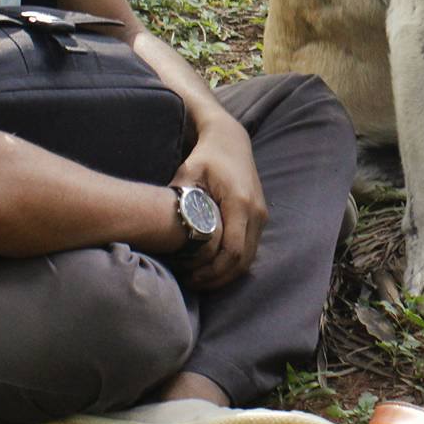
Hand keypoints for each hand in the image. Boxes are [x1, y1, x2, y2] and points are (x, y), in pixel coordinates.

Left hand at [171, 112, 265, 288]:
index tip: (190, 276)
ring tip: (201, 278)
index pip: (232, 250)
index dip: (212, 271)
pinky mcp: (260, 217)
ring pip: (249, 258)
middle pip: (243, 260)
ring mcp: (262, 215)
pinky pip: (251, 249)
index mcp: (240, 202)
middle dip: (218, 278)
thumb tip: (162, 225)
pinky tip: (213, 265)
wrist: (231, 141)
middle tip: (192, 283)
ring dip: (227, 273)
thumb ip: (179, 198)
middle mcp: (256, 211)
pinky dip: (234, 262)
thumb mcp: (187, 172)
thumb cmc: (205, 157)